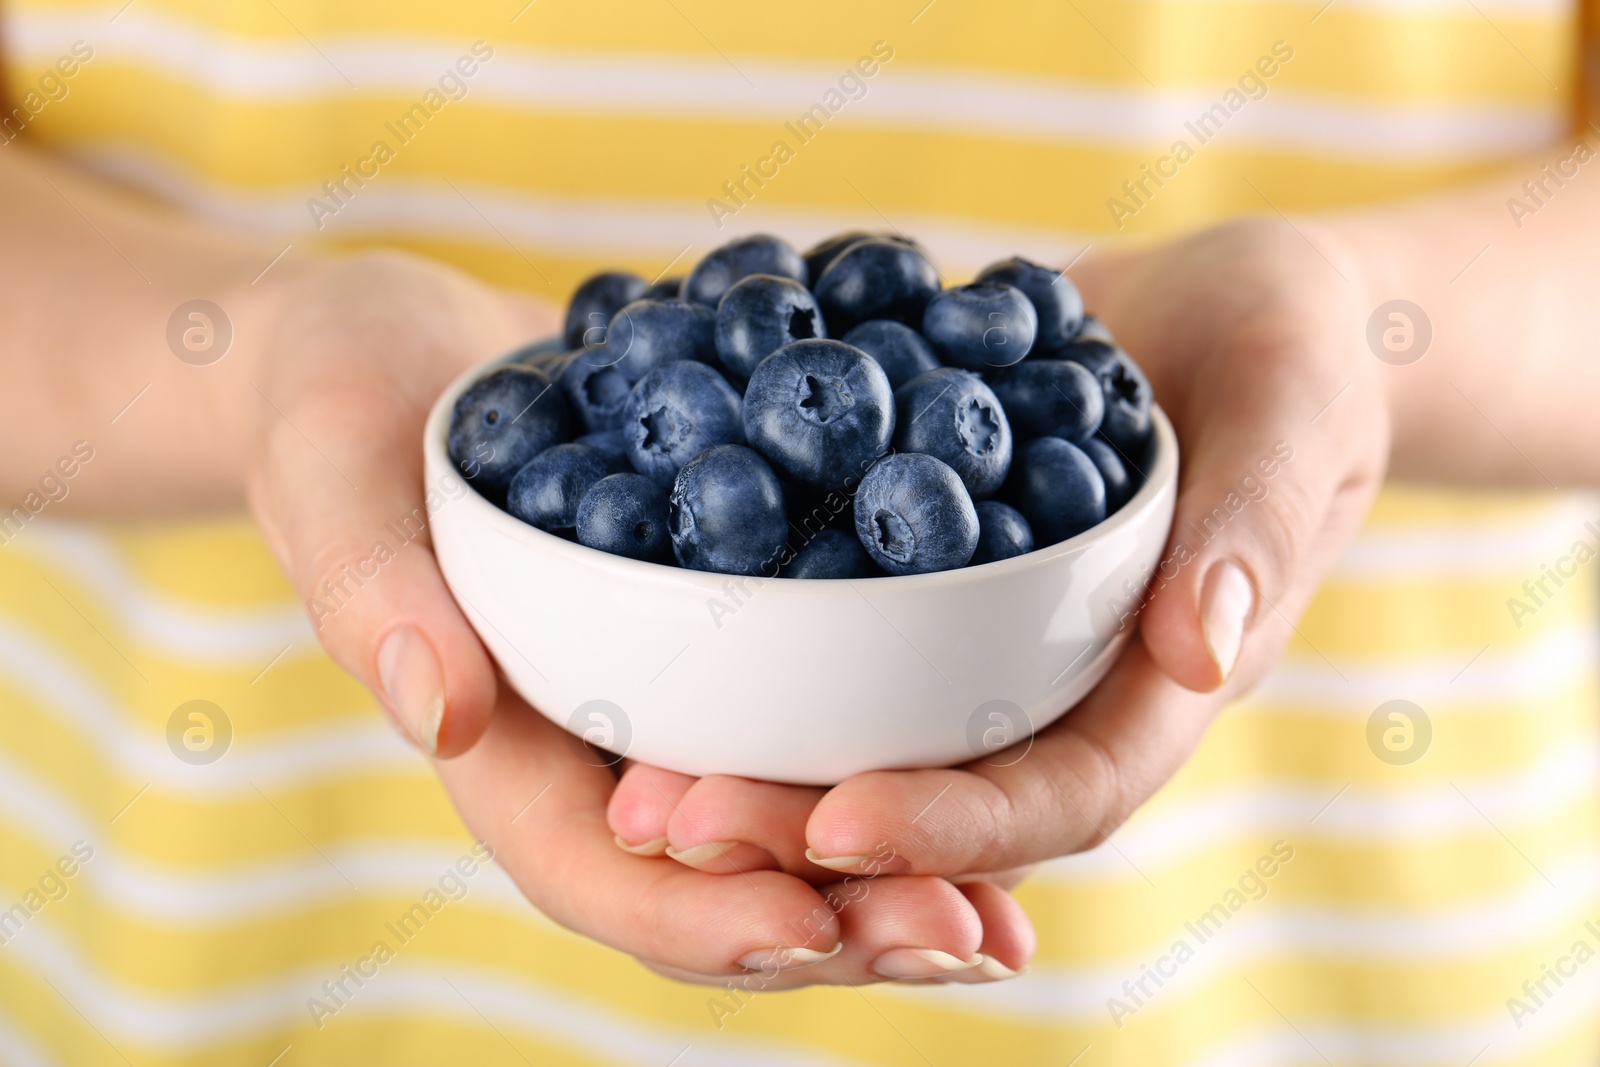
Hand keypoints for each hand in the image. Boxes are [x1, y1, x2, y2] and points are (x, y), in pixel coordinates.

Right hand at [244, 249, 1027, 984]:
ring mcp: (660, 715)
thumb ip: (369, 590)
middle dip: (837, 926)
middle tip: (967, 932)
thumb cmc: (339, 407)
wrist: (400, 355)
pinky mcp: (718, 656)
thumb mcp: (331, 472)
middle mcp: (590, 756)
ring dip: (891, 882)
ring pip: (779, 838)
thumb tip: (435, 711)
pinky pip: (808, 734)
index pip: (591, 872)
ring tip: (1006, 913)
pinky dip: (900, 774)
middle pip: (712, 886)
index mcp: (496, 747)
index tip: (809, 924)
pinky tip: (998, 777)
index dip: (698, 912)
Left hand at [607, 216, 1388, 890]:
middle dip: (807, 824)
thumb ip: (1262, 522)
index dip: (955, 824)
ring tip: (630, 772)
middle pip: (938, 789)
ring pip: (871, 731)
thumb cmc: (1300, 355)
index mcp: (1158, 687)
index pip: (1062, 792)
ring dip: (758, 762)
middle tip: (669, 821)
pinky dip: (759, 649)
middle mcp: (1061, 686)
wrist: (1233, 308)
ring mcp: (991, 639)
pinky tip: (651, 631)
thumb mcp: (1301, 409)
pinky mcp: (933, 575)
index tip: (841, 822)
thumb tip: (1203, 647)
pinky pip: (844, 628)